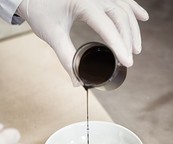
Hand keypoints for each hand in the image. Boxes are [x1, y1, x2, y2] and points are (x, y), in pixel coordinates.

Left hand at [17, 0, 148, 84]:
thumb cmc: (40, 11)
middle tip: (130, 59)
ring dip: (133, 28)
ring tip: (136, 47)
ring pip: (123, 8)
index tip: (126, 61)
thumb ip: (66, 58)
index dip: (119, 45)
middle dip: (128, 39)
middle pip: (120, 16)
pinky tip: (143, 17)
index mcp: (83, 2)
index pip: (107, 25)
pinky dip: (133, 9)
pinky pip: (121, 0)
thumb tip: (76, 81)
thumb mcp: (53, 35)